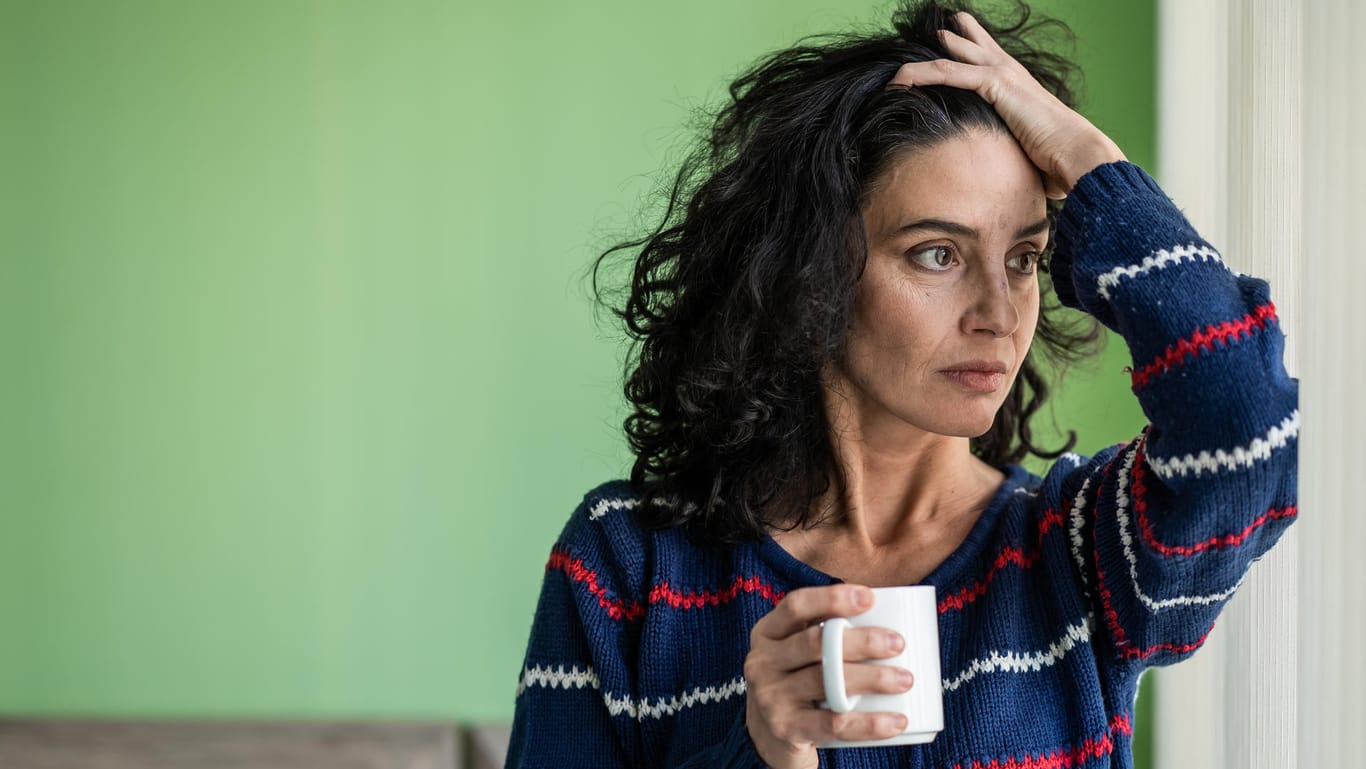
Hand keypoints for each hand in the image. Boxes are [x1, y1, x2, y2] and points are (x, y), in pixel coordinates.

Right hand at [744, 585, 913, 768]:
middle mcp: (762, 662)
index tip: (870, 597)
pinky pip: (834, 724)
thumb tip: (888, 613)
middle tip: (898, 643)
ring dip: (872, 679)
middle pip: (815, 644)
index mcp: (767, 633)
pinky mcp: (786, 729)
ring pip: (827, 682)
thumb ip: (823, 632)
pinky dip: (870, 723)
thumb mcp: (793, 652)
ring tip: (905, 679)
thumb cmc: (795, 681)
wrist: (767, 735)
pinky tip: (896, 720)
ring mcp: (771, 697)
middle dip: (862, 641)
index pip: (795, 606)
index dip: (831, 598)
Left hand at [889, 11, 1125, 198]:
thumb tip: (1003, 181)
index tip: (946, 49)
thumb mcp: (1027, 154)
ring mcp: (1004, 73)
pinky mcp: (997, 82)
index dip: (968, 50)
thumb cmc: (1058, 162)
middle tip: (934, 32)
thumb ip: (1012, 154)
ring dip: (921, 62)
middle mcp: (1011, 72)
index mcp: (1018, 86)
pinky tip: (899, 80)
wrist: (1078, 156)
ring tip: (897, 69)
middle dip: (952, 37)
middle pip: (973, 44)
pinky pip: (948, 72)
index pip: (988, 59)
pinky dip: (921, 75)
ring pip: (951, 56)